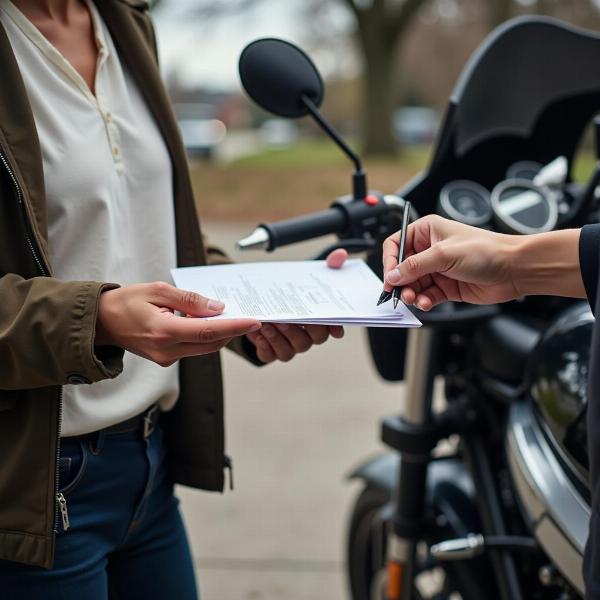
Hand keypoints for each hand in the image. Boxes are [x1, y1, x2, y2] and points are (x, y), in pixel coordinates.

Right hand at [96, 282, 260, 366]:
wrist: (100, 323)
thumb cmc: (125, 302)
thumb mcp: (157, 290)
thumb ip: (189, 300)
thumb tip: (217, 308)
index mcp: (164, 332)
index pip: (209, 331)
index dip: (235, 326)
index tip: (255, 320)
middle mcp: (167, 351)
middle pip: (212, 343)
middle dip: (232, 330)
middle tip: (247, 314)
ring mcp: (167, 358)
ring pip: (205, 347)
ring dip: (220, 333)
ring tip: (231, 316)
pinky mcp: (166, 359)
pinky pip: (194, 348)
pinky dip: (206, 336)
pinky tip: (210, 321)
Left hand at [245, 249, 347, 362]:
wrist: (262, 308)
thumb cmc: (290, 296)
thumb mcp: (307, 278)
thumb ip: (327, 266)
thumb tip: (340, 255)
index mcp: (319, 322)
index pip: (332, 328)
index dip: (334, 328)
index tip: (333, 329)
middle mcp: (307, 336)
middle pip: (313, 339)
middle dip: (300, 330)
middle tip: (285, 318)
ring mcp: (290, 346)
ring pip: (291, 350)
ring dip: (279, 338)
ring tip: (268, 324)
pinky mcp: (271, 352)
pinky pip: (271, 355)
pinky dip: (265, 346)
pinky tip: (258, 334)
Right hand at [382, 215, 582, 310]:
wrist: (514, 269)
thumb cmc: (486, 250)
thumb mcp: (444, 254)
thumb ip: (415, 266)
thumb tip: (393, 275)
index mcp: (427, 231)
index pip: (396, 244)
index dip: (389, 261)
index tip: (390, 277)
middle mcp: (430, 249)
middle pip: (402, 268)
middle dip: (400, 282)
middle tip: (400, 293)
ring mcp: (438, 269)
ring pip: (413, 285)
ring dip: (411, 294)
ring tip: (414, 300)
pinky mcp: (446, 286)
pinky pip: (426, 296)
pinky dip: (423, 301)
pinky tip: (426, 303)